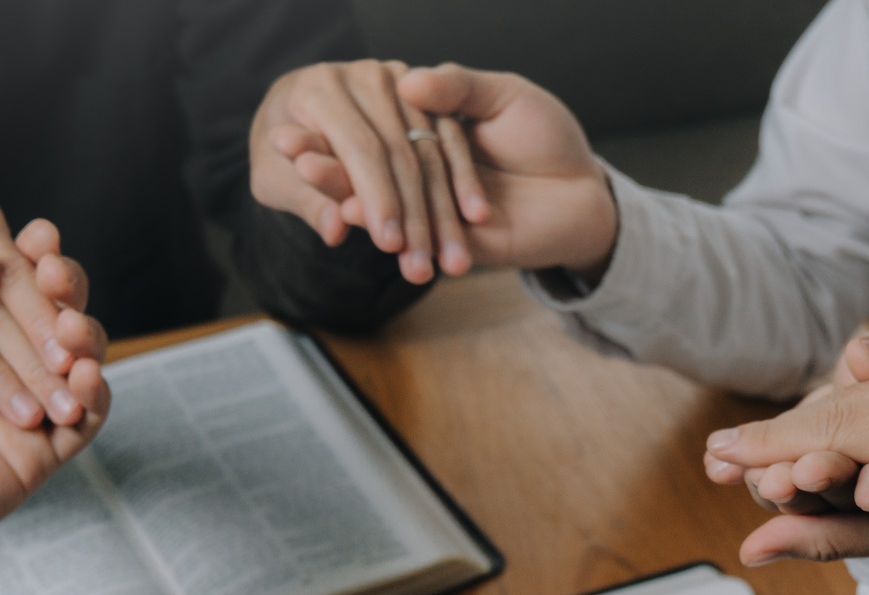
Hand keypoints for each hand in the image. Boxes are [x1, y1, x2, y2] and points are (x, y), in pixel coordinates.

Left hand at [0, 191, 106, 432]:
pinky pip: (89, 416)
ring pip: (77, 358)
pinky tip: (80, 373)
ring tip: (68, 328)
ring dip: (85, 334)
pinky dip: (96, 390)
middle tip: (53, 276)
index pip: (1, 279)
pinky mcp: (39, 451)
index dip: (27, 257)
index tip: (39, 240)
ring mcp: (19, 406)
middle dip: (61, 290)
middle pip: (46, 313)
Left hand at [254, 60, 477, 283]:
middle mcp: (361, 76)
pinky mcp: (422, 91)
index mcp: (318, 89)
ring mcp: (397, 79)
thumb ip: (305, 203)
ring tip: (454, 262)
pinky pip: (449, 139)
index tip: (392, 247)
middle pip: (399, 152)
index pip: (359, 149)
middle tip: (423, 268)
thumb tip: (335, 231)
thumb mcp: (273, 180)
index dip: (377, 199)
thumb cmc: (279, 150)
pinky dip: (463, 181)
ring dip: (444, 209)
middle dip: (414, 215)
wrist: (294, 110)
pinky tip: (478, 219)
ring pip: (428, 150)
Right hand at [258, 62, 616, 278]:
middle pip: (365, 165)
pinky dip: (377, 220)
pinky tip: (343, 210)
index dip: (336, 124)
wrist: (586, 191)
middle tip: (282, 145)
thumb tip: (406, 80)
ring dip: (338, 189)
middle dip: (324, 158)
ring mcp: (436, 208)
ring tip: (303, 172)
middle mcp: (426, 171)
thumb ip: (456, 89)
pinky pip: (409, 231)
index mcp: (431, 133)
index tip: (295, 115)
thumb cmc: (548, 137)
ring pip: (379, 199)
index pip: (374, 126)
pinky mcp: (452, 240)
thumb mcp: (503, 97)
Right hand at [704, 345, 868, 582]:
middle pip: (842, 405)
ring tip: (766, 470)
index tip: (719, 454)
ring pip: (856, 394)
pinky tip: (810, 442)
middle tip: (723, 466)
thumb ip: (835, 535)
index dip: (775, 443)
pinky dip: (847, 417)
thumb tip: (754, 551)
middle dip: (783, 441)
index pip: (847, 425)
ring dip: (811, 430)